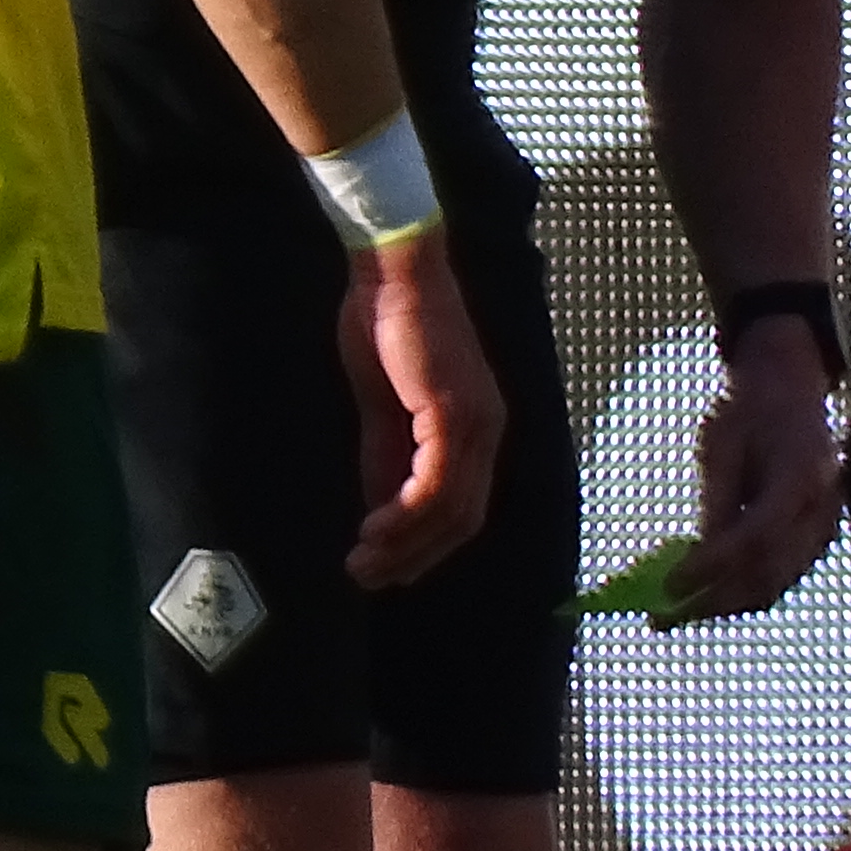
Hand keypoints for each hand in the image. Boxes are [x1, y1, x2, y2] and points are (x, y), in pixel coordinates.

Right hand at [335, 233, 501, 590]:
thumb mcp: (382, 407)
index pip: (462, 508)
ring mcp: (476, 422)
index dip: (425, 546)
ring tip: (362, 564)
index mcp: (476, 428)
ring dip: (404, 545)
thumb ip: (386, 457)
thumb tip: (380, 510)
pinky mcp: (454, 412)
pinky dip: (405, 515)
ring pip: (450, 511)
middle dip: (414, 558)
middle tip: (368, 578)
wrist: (391, 272)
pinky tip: (372, 528)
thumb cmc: (383, 325)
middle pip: (462, 521)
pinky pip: (436, 484)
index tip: (384, 567)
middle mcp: (487, 430)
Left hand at [676, 318, 846, 622]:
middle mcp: (823, 510)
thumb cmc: (752, 410)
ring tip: (674, 615)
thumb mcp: (722, 444)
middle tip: (661, 617)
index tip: (670, 585)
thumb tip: (696, 560)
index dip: (713, 567)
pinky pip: (778, 580)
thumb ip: (717, 502)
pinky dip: (741, 596)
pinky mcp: (816, 541)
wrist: (793, 390)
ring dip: (723, 607)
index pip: (757, 536)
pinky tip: (703, 600)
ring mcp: (825, 529)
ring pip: (774, 586)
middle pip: (768, 574)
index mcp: (802, 474)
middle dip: (712, 602)